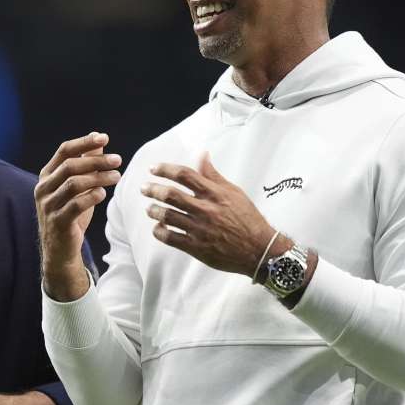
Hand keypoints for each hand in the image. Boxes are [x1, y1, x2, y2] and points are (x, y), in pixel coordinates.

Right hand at [35, 132, 122, 300]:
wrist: (60, 250)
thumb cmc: (71, 215)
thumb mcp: (79, 188)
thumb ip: (87, 165)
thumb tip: (99, 141)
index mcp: (47, 176)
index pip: (64, 151)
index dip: (84, 142)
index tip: (104, 137)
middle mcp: (43, 188)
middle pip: (70, 166)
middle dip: (96, 160)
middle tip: (118, 160)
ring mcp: (48, 206)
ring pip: (73, 183)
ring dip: (98, 177)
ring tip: (116, 176)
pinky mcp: (57, 222)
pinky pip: (76, 205)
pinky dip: (92, 197)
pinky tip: (103, 194)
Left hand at [141, 152, 274, 275]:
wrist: (259, 249)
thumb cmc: (248, 219)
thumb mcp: (234, 192)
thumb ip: (213, 175)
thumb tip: (202, 155)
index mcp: (215, 194)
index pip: (185, 175)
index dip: (166, 170)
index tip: (154, 169)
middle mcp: (205, 209)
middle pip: (171, 195)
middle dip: (153, 190)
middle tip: (144, 188)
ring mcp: (200, 229)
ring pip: (167, 216)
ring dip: (154, 210)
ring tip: (149, 209)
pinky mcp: (197, 247)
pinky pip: (171, 238)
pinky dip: (160, 232)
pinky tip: (158, 228)